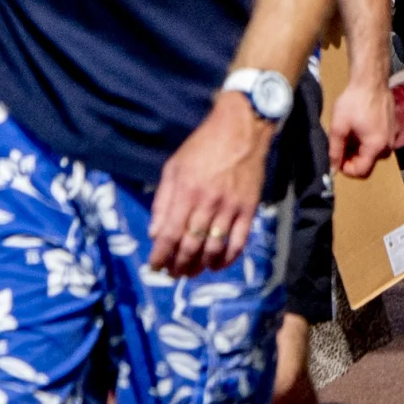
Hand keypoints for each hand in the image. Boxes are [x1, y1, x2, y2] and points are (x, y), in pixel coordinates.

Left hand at [147, 94, 272, 278]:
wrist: (241, 129)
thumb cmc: (202, 146)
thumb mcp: (174, 167)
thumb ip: (162, 201)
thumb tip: (154, 233)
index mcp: (186, 192)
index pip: (169, 234)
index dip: (160, 255)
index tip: (154, 267)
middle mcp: (207, 203)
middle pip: (190, 246)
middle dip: (178, 265)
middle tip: (172, 274)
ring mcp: (230, 208)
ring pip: (213, 248)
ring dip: (200, 266)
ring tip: (190, 272)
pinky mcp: (249, 210)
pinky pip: (238, 242)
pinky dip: (227, 259)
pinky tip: (216, 265)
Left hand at [326, 61, 398, 180]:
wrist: (371, 79)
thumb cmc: (354, 102)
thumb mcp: (338, 127)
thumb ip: (335, 151)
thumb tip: (333, 169)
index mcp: (376, 147)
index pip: (361, 172)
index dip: (346, 169)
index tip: (337, 158)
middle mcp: (388, 145)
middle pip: (368, 163)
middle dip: (353, 158)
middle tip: (341, 144)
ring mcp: (393, 136)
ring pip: (374, 152)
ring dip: (360, 149)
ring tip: (350, 133)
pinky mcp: (393, 127)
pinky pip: (379, 142)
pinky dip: (368, 140)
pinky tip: (359, 126)